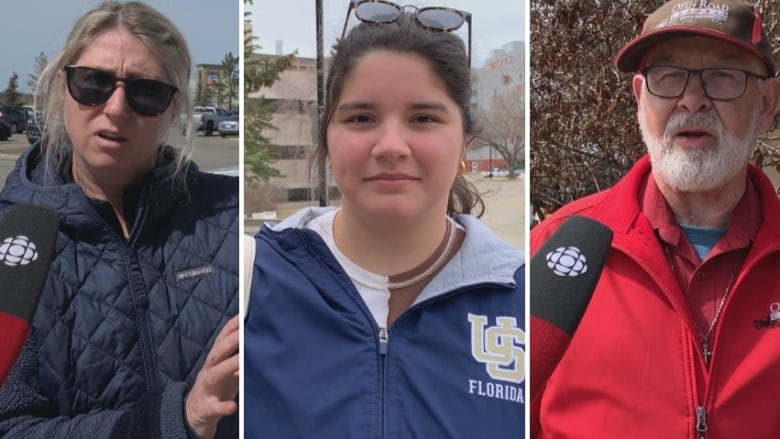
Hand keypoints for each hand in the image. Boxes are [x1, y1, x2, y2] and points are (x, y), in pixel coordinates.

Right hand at [185, 315, 238, 438]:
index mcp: (215, 361)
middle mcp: (209, 371)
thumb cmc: (217, 388)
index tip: (243, 314)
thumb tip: (258, 344)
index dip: (231, 327)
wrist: (195, 414)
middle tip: (243, 332)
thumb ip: (239, 359)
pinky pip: (214, 407)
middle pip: (217, 353)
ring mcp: (206, 388)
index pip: (221, 340)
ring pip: (214, 375)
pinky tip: (232, 407)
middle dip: (230, 342)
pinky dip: (223, 407)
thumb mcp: (228, 372)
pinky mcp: (206, 408)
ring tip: (241, 360)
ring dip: (228, 366)